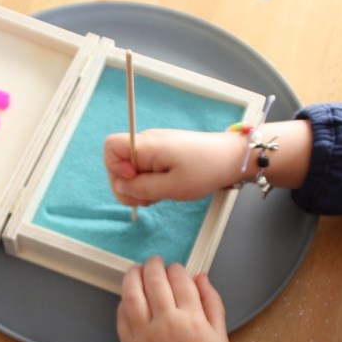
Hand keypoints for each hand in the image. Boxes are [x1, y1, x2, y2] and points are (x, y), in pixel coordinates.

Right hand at [104, 129, 245, 205]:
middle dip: (126, 185)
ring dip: (138, 187)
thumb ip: (141, 188)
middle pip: (117, 162)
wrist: (231, 158)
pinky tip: (162, 190)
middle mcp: (146, 142)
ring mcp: (153, 147)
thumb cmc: (205, 170)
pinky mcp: (161, 154)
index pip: (110, 146)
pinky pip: (143, 169)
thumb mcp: (172, 187)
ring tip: (158, 195)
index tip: (134, 180)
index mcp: (146, 145)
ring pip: (129, 169)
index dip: (114, 167)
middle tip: (148, 198)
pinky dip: (148, 183)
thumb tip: (120, 186)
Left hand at [118, 257, 229, 341]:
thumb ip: (212, 301)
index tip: (175, 269)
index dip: (176, 269)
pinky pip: (121, 316)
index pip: (180, 279)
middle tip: (154, 262)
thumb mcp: (220, 333)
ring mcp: (144, 333)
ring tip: (136, 270)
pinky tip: (129, 296)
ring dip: (132, 276)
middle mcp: (165, 321)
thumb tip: (200, 276)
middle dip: (154, 265)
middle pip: (154, 281)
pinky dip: (124, 301)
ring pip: (132, 294)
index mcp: (191, 317)